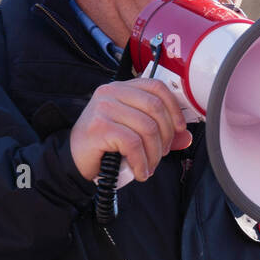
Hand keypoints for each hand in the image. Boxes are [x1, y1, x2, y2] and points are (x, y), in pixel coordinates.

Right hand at [69, 78, 191, 183]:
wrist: (73, 160)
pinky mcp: (99, 126)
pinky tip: (140, 172)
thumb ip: (160, 132)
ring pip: (147, 128)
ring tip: (149, 166)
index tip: (180, 129)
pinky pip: (133, 143)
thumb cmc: (104, 145)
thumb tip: (186, 137)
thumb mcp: (134, 134)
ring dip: (153, 154)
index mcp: (122, 88)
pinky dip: (141, 161)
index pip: (156, 87)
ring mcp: (104, 107)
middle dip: (166, 136)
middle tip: (161, 154)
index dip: (174, 108)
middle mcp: (112, 93)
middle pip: (155, 108)